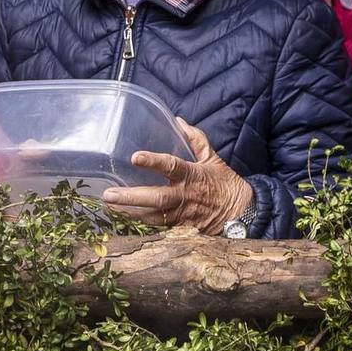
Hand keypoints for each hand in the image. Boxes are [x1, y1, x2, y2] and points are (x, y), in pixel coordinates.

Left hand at [111, 119, 253, 230]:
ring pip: (152, 217)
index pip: (171, 166)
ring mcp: (181, 215)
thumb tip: (179, 121)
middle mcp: (184, 196)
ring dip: (129, 214)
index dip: (153, 161)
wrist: (242, 214)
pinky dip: (139, 225)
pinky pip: (157, 228)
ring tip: (108, 209)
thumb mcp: (213, 158)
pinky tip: (122, 221)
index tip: (135, 157)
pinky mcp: (180, 229)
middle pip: (155, 198)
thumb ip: (195, 139)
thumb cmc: (225, 184)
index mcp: (192, 175)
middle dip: (130, 197)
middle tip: (108, 195)